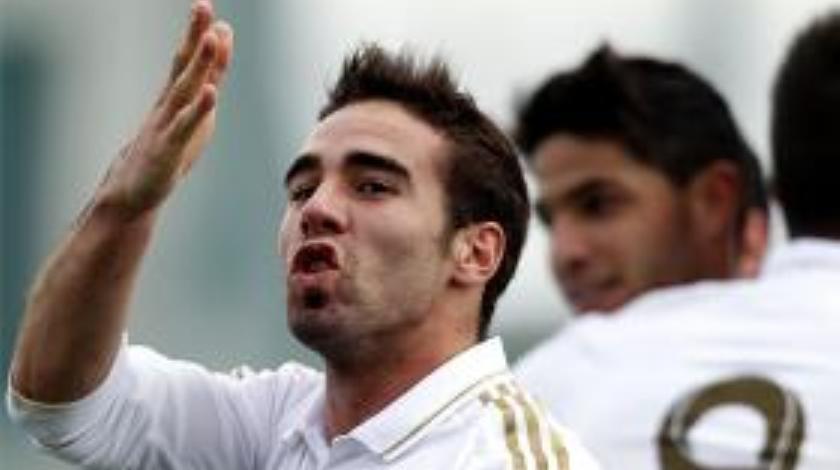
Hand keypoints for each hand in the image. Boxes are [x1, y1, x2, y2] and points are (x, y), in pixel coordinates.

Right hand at [96, 0, 233, 218]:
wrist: (133, 190)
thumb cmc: (166, 150)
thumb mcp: (194, 113)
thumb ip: (208, 82)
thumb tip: (218, 53)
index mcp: (176, 96)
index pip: (190, 61)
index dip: (201, 36)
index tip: (210, 9)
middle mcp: (169, 104)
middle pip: (183, 65)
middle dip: (194, 35)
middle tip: (202, 4)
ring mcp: (166, 124)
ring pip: (184, 89)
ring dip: (199, 64)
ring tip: (211, 38)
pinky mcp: (168, 148)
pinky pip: (185, 126)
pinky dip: (198, 109)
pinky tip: (210, 92)